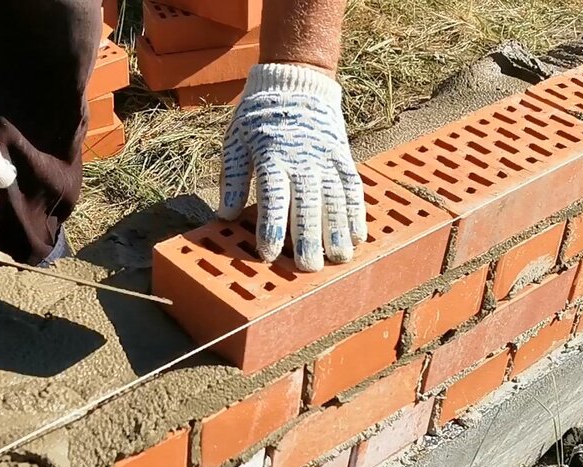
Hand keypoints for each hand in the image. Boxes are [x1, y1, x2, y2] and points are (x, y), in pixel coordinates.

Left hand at [217, 63, 366, 271]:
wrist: (295, 80)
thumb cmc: (258, 115)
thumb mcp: (235, 140)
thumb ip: (232, 177)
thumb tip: (225, 214)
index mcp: (271, 156)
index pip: (272, 197)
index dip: (271, 228)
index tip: (268, 255)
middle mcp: (302, 160)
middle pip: (307, 204)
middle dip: (308, 239)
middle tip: (309, 269)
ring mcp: (325, 158)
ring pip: (334, 199)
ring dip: (337, 231)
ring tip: (339, 258)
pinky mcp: (342, 156)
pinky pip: (352, 187)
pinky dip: (356, 212)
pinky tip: (357, 236)